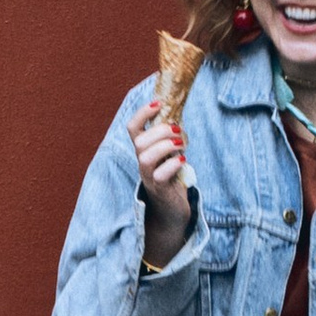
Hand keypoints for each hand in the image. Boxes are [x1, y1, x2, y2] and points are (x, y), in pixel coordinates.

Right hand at [130, 93, 195, 261]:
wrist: (171, 212)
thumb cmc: (172, 178)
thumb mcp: (169, 154)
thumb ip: (170, 137)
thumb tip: (179, 113)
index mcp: (143, 151)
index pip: (133, 128)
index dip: (142, 113)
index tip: (159, 103)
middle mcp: (142, 164)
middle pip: (139, 142)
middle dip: (160, 131)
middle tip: (178, 131)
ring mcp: (149, 178)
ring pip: (145, 158)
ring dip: (165, 146)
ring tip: (181, 145)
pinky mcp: (160, 191)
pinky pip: (160, 176)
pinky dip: (172, 165)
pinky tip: (183, 161)